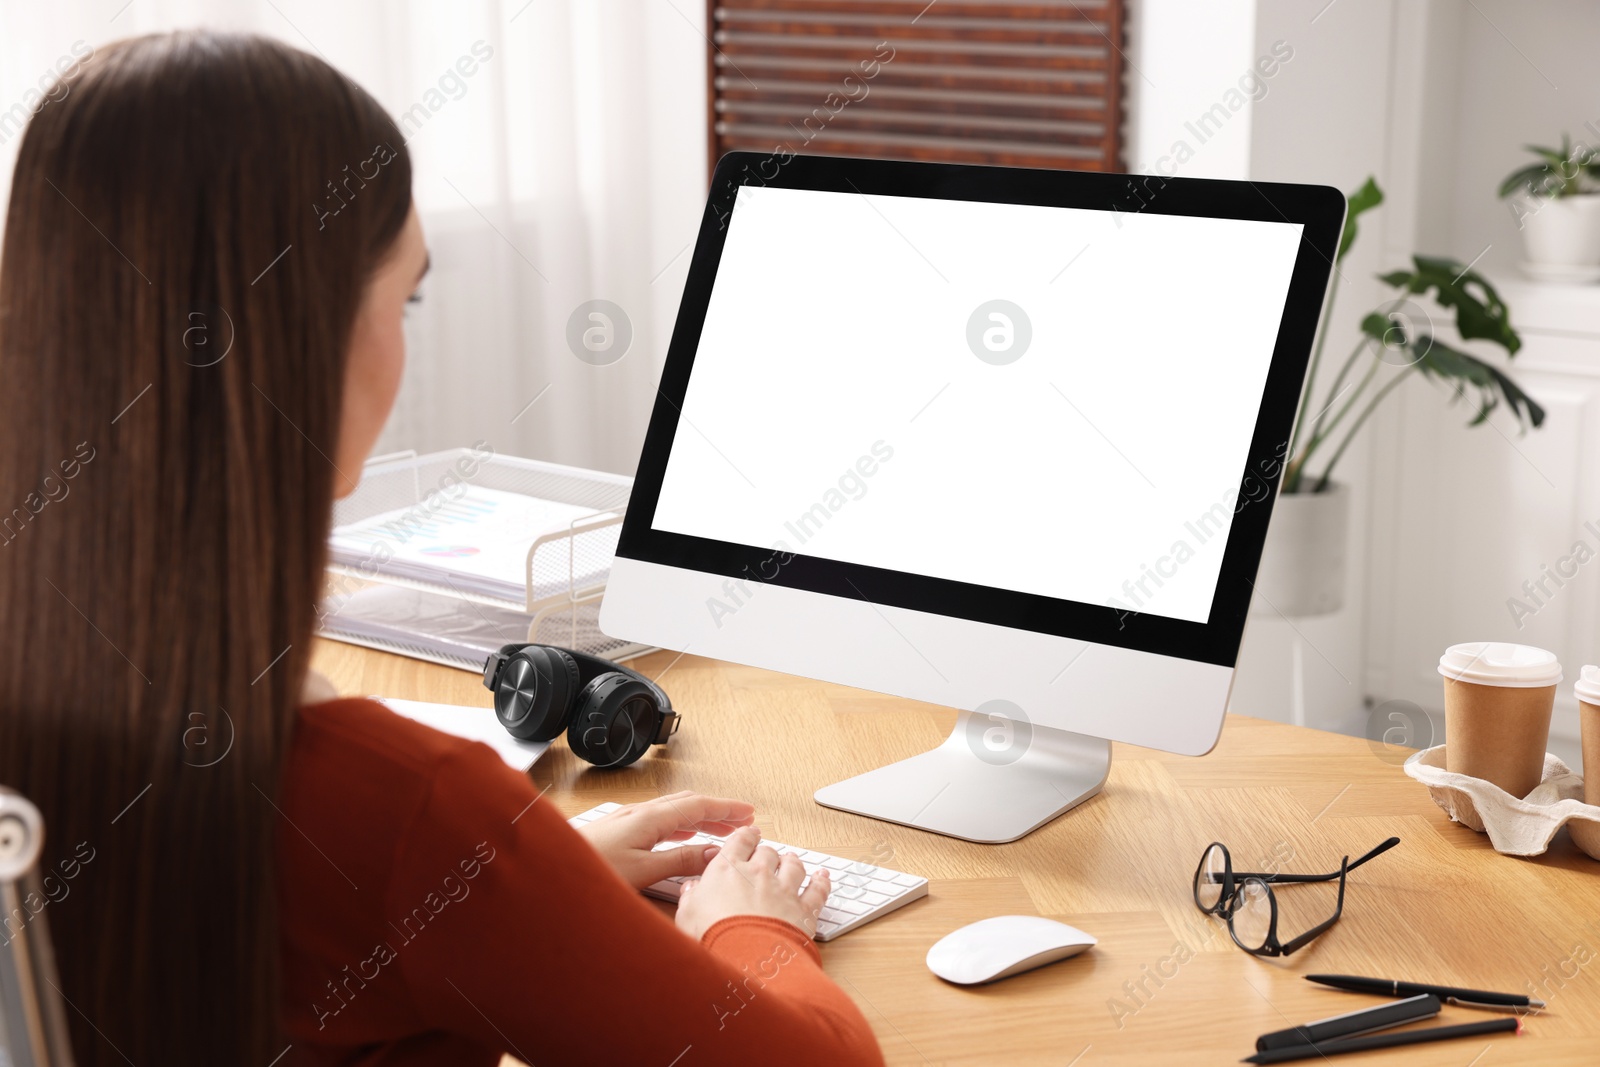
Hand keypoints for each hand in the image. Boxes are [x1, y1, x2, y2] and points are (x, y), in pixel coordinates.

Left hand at [575, 791, 753, 890]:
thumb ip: (680, 861)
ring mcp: (627, 820)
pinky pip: (659, 820)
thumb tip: (714, 854)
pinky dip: (681, 825)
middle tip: (742, 821)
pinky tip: (681, 837)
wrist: (549, 872)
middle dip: (718, 811)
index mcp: (649, 819)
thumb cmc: (590, 870)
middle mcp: (639, 814)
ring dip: (700, 818)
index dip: (726, 809)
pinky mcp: (617, 831)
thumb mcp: (643, 872)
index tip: (749, 813)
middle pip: (688, 804)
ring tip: (719, 831)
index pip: (698, 806)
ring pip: (673, 811)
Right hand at [675, 825, 830, 940]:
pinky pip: (817, 890)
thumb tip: (690, 889)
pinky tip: (823, 877)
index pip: (739, 841)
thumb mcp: (687, 916)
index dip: (745, 836)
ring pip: (794, 866)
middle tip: (766, 855)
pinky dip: (821, 882)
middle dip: (767, 852)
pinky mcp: (803, 910)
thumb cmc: (713, 936)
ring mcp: (784, 890)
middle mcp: (759, 873)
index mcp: (728, 869)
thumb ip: (690, 898)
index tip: (748, 835)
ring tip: (792, 860)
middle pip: (768, 852)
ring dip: (793, 862)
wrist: (746, 957)